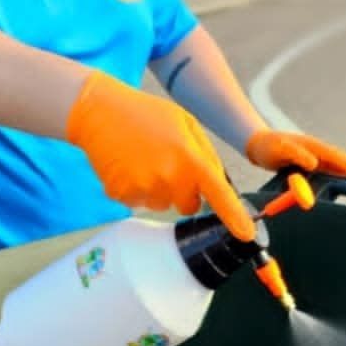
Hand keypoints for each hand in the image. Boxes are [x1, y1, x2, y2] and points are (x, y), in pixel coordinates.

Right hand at [66, 71, 256, 241]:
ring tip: (143, 158)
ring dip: (158, 188)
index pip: (219, 194)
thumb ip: (205, 155)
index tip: (246, 233)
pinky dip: (136, 188)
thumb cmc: (146, 114)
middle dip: (184, 191)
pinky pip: (138, 202)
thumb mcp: (185, 123)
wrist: (99, 111)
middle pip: (188, 206)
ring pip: (162, 204)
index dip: (235, 217)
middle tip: (166, 161)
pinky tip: (128, 164)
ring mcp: (143, 189)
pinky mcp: (121, 195)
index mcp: (188, 158)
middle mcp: (168, 178)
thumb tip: (218, 184)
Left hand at [246, 129, 345, 178]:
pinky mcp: (310, 164)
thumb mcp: (280, 148)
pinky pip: (327, 171)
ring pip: (336, 167)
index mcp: (313, 146)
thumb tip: (314, 163)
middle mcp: (317, 151)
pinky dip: (336, 178)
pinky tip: (340, 186)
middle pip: (341, 162)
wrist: (257, 144)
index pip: (338, 157)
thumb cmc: (267, 146)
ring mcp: (315, 157)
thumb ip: (297, 154)